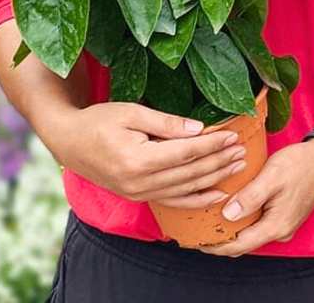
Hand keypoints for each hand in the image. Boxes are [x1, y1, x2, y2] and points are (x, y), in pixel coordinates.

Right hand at [46, 102, 247, 205]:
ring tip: (237, 166)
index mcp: (138, 159)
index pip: (187, 153)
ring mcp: (137, 193)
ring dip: (214, 178)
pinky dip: (196, 199)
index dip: (213, 144)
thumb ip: (166, 123)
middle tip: (244, 150)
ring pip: (185, 189)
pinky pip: (172, 201)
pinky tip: (216, 194)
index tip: (233, 135)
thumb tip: (198, 130)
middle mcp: (139, 182)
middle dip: (220, 161)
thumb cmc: (99, 121)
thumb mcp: (131, 112)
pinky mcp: (137, 196)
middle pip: (190, 173)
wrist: (69, 141)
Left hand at [201, 139, 313, 256]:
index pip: (238, 246)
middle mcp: (280, 231)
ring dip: (232, 229)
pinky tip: (233, 209)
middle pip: (243, 243)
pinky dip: (244, 221)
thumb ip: (250, 197)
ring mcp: (284, 225)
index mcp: (276, 226)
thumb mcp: (272, 175)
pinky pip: (259, 225)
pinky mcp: (285, 216)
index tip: (195, 240)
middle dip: (220, 239)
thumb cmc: (301, 163)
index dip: (215, 245)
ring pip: (251, 234)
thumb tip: (227, 215)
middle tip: (198, 229)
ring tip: (211, 218)